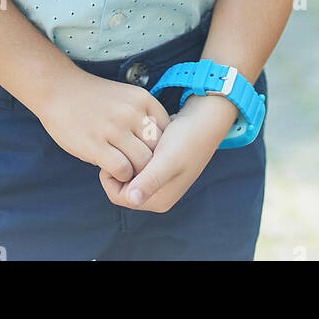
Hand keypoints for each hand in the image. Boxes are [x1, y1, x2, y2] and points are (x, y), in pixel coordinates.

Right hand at [36, 69, 170, 182]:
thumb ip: (143, 117)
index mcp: (143, 99)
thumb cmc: (93, 98)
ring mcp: (114, 129)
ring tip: (124, 170)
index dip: (161, 148)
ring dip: (135, 173)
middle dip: (150, 164)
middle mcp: (132, 113)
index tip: (146, 151)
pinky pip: (122, 170)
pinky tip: (108, 168)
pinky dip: (119, 176)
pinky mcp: (96, 145)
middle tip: (137, 168)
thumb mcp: (126, 97)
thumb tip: (160, 148)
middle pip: (158, 151)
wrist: (58, 89)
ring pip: (143, 164)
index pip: (168, 132)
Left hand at [99, 94, 234, 213]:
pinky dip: (136, 151)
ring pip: (129, 173)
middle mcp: (158, 194)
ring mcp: (159, 180)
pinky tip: (143, 137)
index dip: (113, 174)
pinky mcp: (160, 166)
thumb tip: (131, 200)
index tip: (118, 150)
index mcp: (158, 200)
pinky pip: (138, 163)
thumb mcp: (167, 160)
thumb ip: (149, 181)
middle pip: (122, 185)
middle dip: (121, 165)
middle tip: (126, 142)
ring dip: (129, 157)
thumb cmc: (188, 138)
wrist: (205, 118)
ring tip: (136, 139)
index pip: (117, 195)